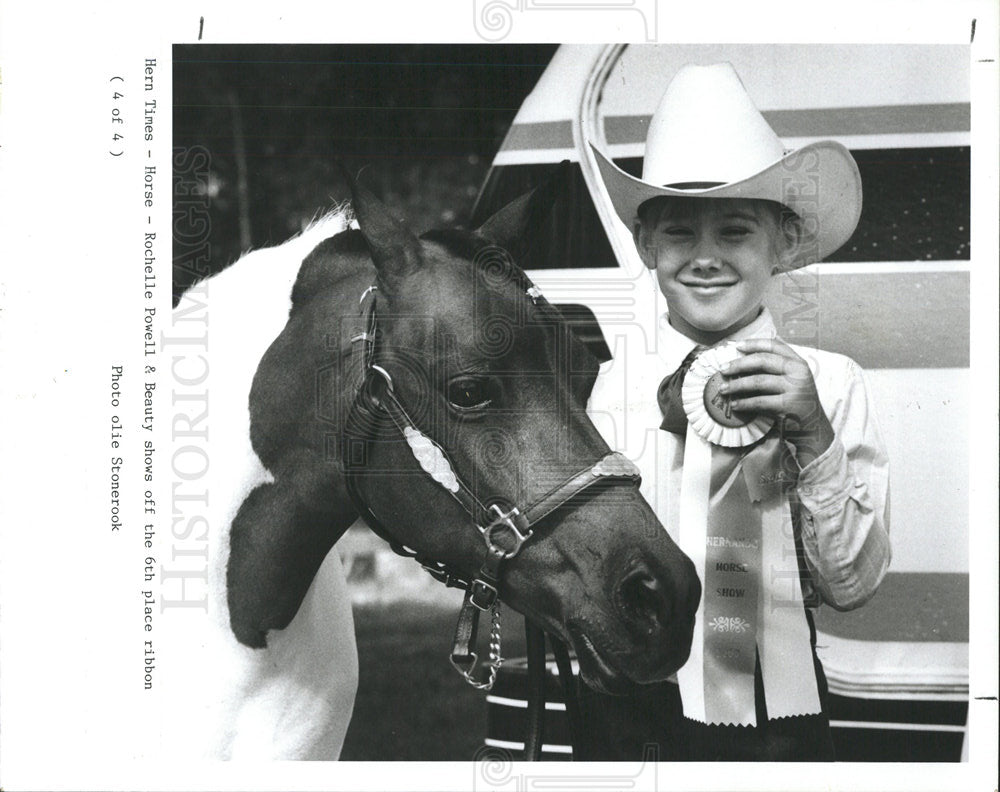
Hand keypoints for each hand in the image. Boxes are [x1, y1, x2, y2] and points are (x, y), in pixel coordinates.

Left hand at [718, 338, 833, 466]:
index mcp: (798, 362)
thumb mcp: (793, 379)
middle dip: (739, 364)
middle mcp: (798, 372)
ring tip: (723, 389)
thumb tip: (745, 355)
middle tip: (723, 369)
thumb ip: (777, 367)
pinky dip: (744, 403)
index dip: (753, 344)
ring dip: (737, 385)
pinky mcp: (789, 405)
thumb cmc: (796, 402)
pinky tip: (735, 404)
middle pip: (762, 361)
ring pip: (758, 381)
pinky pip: (760, 401)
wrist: (812, 427)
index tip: (736, 346)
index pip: (774, 345)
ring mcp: (795, 388)